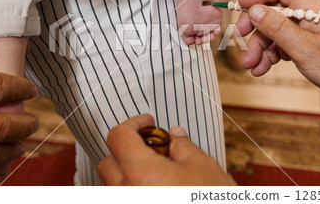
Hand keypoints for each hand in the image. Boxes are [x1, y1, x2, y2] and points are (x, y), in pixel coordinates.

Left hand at [98, 114, 235, 184]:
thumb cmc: (210, 200)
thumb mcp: (202, 166)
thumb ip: (183, 146)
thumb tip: (174, 135)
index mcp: (140, 173)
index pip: (118, 137)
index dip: (133, 123)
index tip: (147, 122)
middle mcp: (126, 193)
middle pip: (109, 162)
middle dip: (127, 149)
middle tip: (152, 146)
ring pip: (114, 184)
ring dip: (129, 171)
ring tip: (158, 170)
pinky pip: (125, 196)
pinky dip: (134, 188)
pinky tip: (158, 188)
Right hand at [236, 0, 319, 101]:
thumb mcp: (303, 47)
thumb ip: (277, 27)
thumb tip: (254, 10)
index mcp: (310, 7)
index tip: (241, 5)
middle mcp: (306, 15)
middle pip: (272, 11)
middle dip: (254, 27)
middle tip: (239, 39)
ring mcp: (304, 31)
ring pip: (272, 32)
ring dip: (258, 48)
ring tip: (250, 65)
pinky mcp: (303, 45)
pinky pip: (278, 46)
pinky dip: (268, 56)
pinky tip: (261, 69)